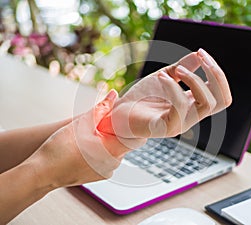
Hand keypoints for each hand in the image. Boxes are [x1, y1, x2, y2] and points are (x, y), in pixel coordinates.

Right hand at [28, 90, 144, 187]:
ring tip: (92, 134)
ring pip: (114, 151)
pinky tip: (87, 146)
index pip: (136, 137)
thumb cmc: (60, 149)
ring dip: (108, 141)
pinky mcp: (98, 176)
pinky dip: (101, 151)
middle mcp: (114, 164)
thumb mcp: (81, 124)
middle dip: (116, 132)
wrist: (42, 173)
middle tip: (103, 123)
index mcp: (114, 150)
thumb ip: (101, 108)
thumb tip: (113, 94)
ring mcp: (106, 172)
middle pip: (124, 143)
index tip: (124, 118)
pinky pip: (106, 160)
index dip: (130, 126)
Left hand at [98, 48, 231, 138]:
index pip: (221, 94)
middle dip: (216, 74)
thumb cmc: (142, 97)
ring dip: (195, 80)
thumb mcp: (164, 77)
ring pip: (206, 103)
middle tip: (201, 56)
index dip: (218, 73)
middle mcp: (191, 116)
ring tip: (177, 70)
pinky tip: (161, 77)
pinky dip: (173, 88)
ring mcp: (181, 124)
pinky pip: (180, 107)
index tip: (202, 53)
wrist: (119, 113)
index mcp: (193, 105)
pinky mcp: (166, 128)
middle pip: (222, 100)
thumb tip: (198, 54)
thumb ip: (182, 68)